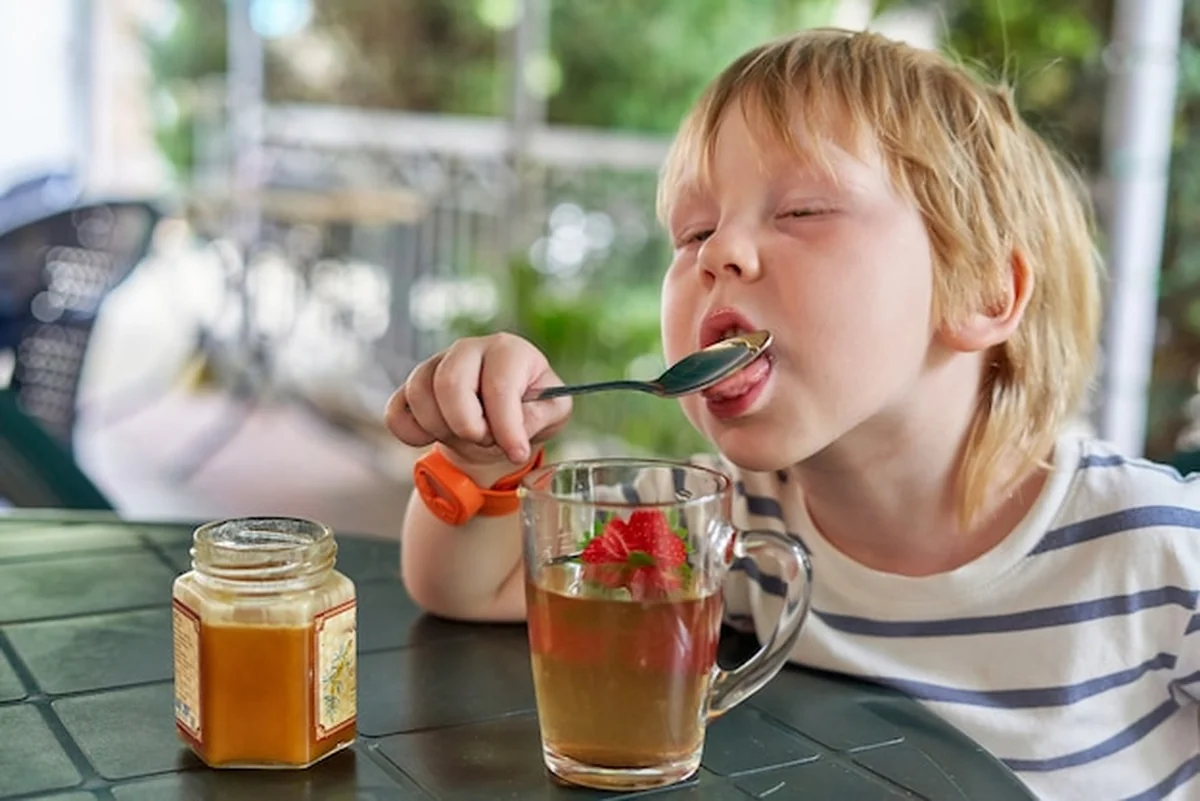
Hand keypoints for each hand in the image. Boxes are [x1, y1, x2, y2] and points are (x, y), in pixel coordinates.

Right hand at [385, 333, 571, 466]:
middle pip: (450, 383)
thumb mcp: (554, 412)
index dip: (506, 425)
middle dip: (468, 426)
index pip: (498, 385)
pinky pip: (396, 412)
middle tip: (486, 440)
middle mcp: (468, 349)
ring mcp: (434, 365)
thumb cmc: (530, 410)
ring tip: (468, 437)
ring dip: (444, 431)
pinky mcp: (410, 387)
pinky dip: (412, 434)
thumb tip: (518, 425)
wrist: (501, 421)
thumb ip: (543, 415)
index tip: (515, 451)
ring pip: (420, 396)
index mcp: (508, 350)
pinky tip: (435, 437)